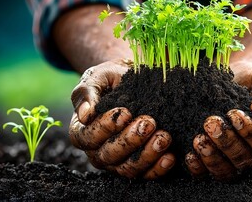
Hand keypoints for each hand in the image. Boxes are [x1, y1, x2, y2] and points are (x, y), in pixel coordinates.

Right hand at [69, 59, 175, 178]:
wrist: (133, 80)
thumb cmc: (111, 79)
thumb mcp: (97, 77)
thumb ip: (86, 92)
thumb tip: (85, 114)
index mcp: (82, 132)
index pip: (88, 136)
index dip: (106, 127)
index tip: (125, 112)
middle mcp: (97, 152)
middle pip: (109, 154)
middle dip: (130, 140)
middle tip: (149, 123)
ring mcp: (118, 162)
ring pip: (128, 168)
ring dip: (147, 154)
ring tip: (163, 137)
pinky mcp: (138, 166)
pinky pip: (146, 174)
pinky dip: (158, 168)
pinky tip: (170, 156)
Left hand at [185, 61, 251, 179]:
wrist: (233, 80)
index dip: (250, 132)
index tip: (234, 114)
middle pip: (245, 161)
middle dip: (227, 143)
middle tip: (210, 122)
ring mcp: (236, 164)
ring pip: (226, 173)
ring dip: (211, 158)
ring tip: (199, 138)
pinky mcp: (215, 165)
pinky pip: (206, 175)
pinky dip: (198, 167)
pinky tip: (190, 154)